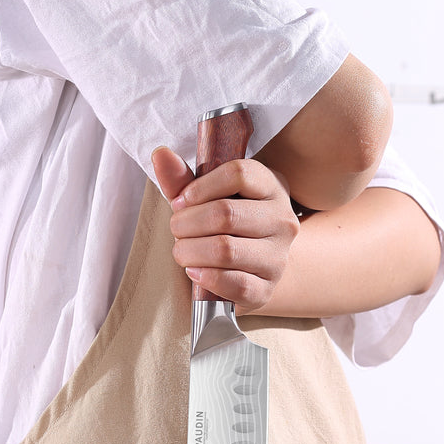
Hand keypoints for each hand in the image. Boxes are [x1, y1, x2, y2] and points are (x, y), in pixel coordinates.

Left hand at [151, 146, 299, 312]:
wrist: (253, 269)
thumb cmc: (227, 227)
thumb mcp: (208, 197)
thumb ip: (183, 179)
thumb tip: (160, 154)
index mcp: (272, 187)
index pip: (238, 174)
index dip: (200, 187)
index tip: (181, 201)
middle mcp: (283, 220)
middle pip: (225, 214)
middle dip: (187, 223)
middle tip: (176, 229)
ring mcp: (278, 257)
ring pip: (225, 250)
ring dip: (190, 251)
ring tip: (182, 251)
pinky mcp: (266, 288)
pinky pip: (232, 282)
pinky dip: (205, 276)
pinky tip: (194, 271)